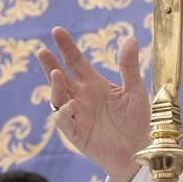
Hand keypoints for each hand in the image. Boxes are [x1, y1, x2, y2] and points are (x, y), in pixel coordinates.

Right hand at [39, 26, 147, 181]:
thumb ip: (129, 66)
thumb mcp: (135, 91)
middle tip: (42, 51)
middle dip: (50, 64)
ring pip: (58, 98)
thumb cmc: (138, 121)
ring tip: (56, 73)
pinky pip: (65, 122)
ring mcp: (78, 115)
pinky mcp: (77, 134)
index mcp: (95, 85)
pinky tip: (71, 104)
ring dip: (55, 87)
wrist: (140, 150)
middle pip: (61, 78)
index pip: (76, 62)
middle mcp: (82, 97)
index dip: (66, 47)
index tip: (57, 31)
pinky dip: (65, 113)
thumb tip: (130, 37)